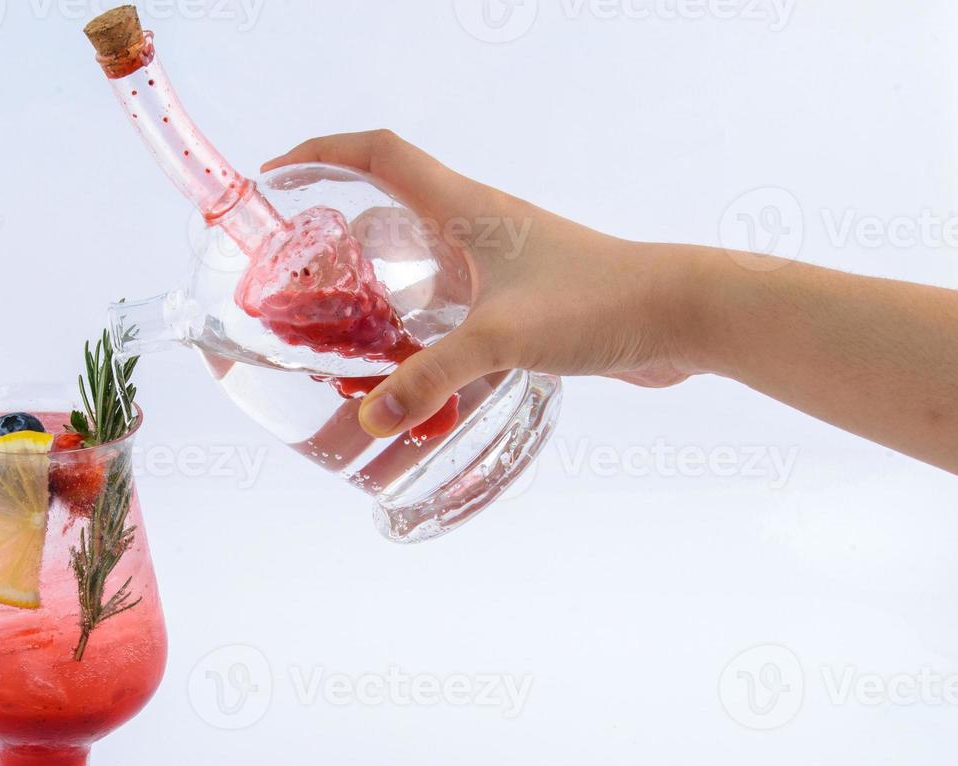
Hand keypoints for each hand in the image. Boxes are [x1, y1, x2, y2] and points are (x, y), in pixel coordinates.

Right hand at [263, 130, 700, 436]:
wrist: (682, 315)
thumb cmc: (598, 301)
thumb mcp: (501, 338)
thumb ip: (432, 378)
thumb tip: (372, 418)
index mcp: (465, 209)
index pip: (379, 155)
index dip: (322, 155)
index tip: (275, 176)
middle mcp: (478, 228)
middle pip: (390, 205)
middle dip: (336, 227)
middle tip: (298, 269)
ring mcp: (502, 266)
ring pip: (421, 260)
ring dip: (378, 281)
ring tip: (336, 324)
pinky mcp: (523, 303)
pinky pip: (452, 304)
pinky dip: (419, 324)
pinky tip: (407, 364)